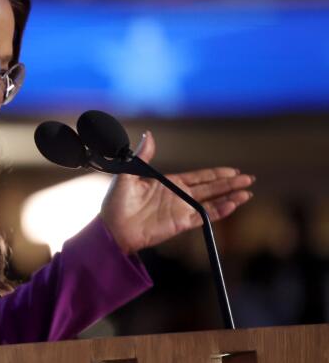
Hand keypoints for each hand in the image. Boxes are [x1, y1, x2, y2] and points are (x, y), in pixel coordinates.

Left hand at [100, 131, 254, 253]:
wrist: (112, 227)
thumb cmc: (116, 203)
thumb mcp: (128, 174)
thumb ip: (143, 155)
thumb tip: (149, 135)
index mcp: (168, 183)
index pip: (199, 177)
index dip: (216, 173)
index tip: (233, 170)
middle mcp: (178, 196)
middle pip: (211, 188)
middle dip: (230, 183)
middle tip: (249, 179)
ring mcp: (181, 210)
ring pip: (211, 202)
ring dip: (230, 197)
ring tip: (247, 192)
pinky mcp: (180, 223)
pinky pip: (204, 216)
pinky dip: (219, 211)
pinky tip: (233, 205)